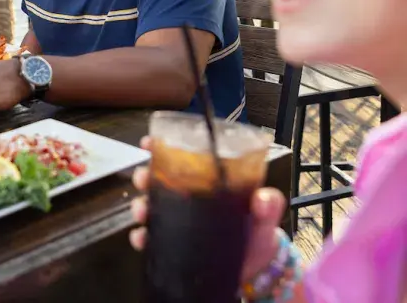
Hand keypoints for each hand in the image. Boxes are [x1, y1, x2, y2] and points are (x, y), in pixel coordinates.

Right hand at [129, 136, 286, 284]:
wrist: (256, 267)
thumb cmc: (257, 231)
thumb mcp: (265, 214)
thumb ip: (269, 204)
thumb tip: (263, 198)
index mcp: (204, 181)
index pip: (178, 157)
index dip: (159, 146)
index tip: (148, 143)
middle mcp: (185, 197)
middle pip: (155, 179)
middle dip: (143, 176)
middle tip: (144, 180)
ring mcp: (176, 220)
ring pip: (148, 207)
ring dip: (140, 207)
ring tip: (143, 212)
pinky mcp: (172, 243)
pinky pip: (150, 238)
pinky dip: (141, 237)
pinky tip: (143, 238)